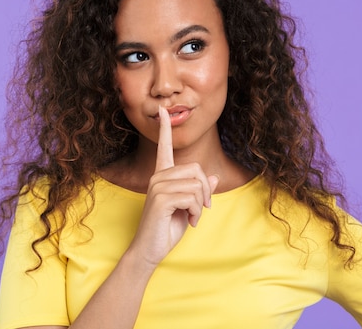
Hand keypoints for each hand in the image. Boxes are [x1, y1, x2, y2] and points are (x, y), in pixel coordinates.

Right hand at [128, 106, 219, 267]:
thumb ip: (197, 190)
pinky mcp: (160, 198)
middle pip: (195, 169)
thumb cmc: (167, 229)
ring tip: (192, 217)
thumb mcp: (188, 208)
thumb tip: (211, 175)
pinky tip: (190, 221)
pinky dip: (197, 212)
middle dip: (206, 190)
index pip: (164, 148)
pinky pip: (192, 198)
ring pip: (196, 185)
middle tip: (202, 208)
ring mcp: (157, 186)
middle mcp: (157, 177)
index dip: (165, 129)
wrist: (150, 250)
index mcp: (162, 176)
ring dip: (201, 206)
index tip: (163, 111)